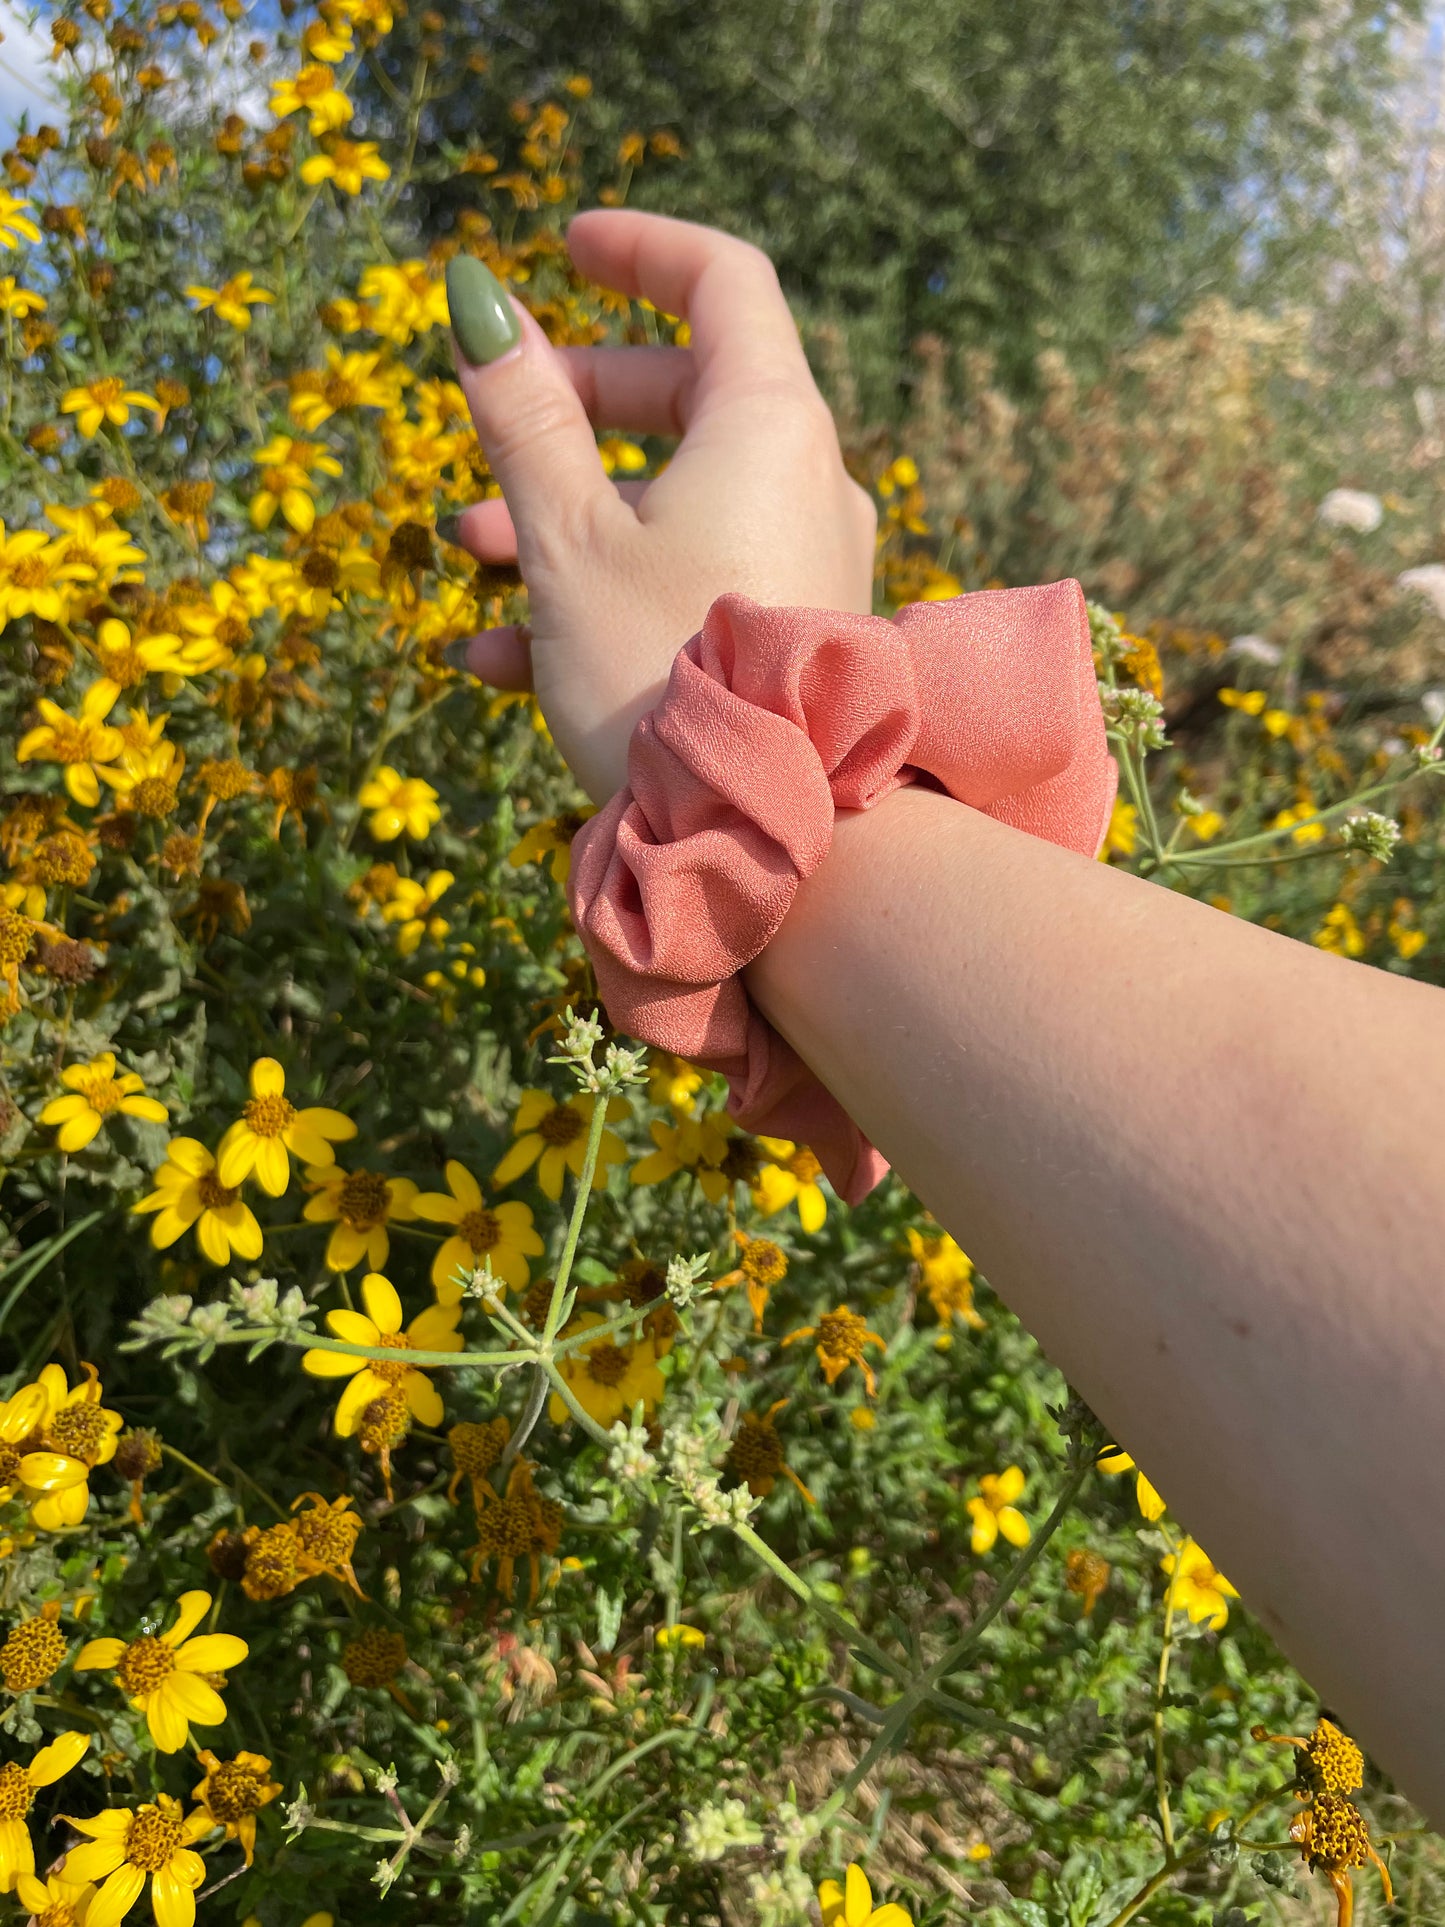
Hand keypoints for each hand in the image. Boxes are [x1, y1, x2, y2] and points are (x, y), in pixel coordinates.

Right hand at [445, 208, 877, 803]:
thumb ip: (520, 417)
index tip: (565, 248)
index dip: (637, 250)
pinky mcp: (785, 639)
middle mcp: (804, 482)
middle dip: (567, 414)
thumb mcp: (566, 539)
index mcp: (769, 425)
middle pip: (684, 397)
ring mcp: (803, 564)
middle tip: (486, 436)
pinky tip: (505, 655)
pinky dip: (604, 592)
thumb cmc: (662, 676)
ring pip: (672, 503)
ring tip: (467, 560)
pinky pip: (689, 583)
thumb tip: (475, 299)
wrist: (770, 846)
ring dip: (563, 518)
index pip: (721, 282)